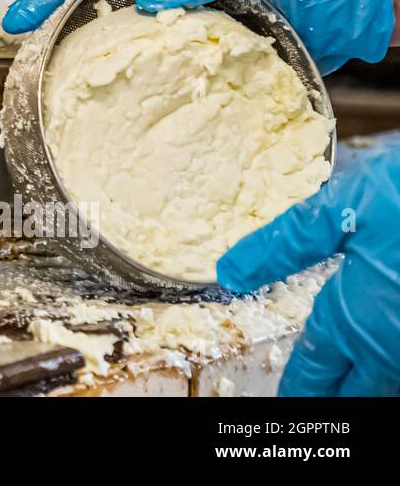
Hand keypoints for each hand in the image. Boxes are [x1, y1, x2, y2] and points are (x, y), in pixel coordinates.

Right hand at [1, 0, 393, 73]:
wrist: (350, 4)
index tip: (20, 16)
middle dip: (53, 18)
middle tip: (17, 42)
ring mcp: (179, 19)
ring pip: (118, 33)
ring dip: (81, 49)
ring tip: (45, 70)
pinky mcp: (197, 51)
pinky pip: (151, 63)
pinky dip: (125, 78)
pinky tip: (109, 97)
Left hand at [217, 136, 399, 395]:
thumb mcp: (340, 211)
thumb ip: (284, 246)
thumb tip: (229, 271)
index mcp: (354, 318)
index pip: (315, 370)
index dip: (299, 386)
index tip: (288, 399)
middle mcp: (391, 345)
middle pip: (359, 391)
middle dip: (335, 396)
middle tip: (316, 399)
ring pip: (393, 381)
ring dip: (372, 384)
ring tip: (353, 385)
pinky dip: (396, 364)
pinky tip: (389, 352)